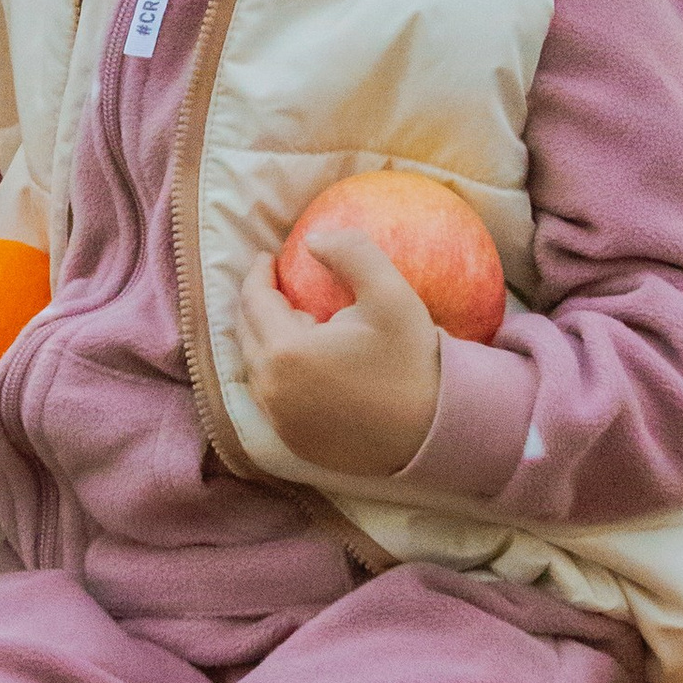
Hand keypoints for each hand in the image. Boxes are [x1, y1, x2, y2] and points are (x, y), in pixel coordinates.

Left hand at [237, 231, 441, 481]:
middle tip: (279, 286)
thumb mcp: (390, 293)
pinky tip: (303, 364)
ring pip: (255, 368)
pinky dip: (276, 374)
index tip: (270, 256)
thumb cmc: (412, 360)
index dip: (259, 273)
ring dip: (265, 339)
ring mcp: (279, 422)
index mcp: (285, 352)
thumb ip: (350, 252)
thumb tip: (311, 240)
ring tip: (292, 322)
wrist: (436, 431)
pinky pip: (270, 399)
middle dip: (257, 304)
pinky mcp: (294, 443)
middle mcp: (271, 391)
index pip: (253, 301)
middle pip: (246, 333)